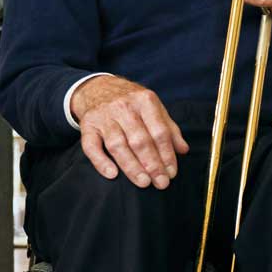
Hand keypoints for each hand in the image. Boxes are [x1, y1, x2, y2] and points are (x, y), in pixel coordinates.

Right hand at [72, 75, 188, 188]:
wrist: (97, 88)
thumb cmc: (131, 102)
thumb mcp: (153, 107)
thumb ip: (169, 128)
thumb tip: (183, 150)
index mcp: (144, 101)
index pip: (159, 131)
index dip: (167, 154)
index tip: (171, 172)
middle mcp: (123, 107)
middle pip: (139, 140)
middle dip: (152, 164)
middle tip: (161, 183)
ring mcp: (104, 116)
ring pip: (118, 145)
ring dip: (132, 166)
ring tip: (144, 182)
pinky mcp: (87, 126)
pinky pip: (91, 146)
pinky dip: (101, 161)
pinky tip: (112, 174)